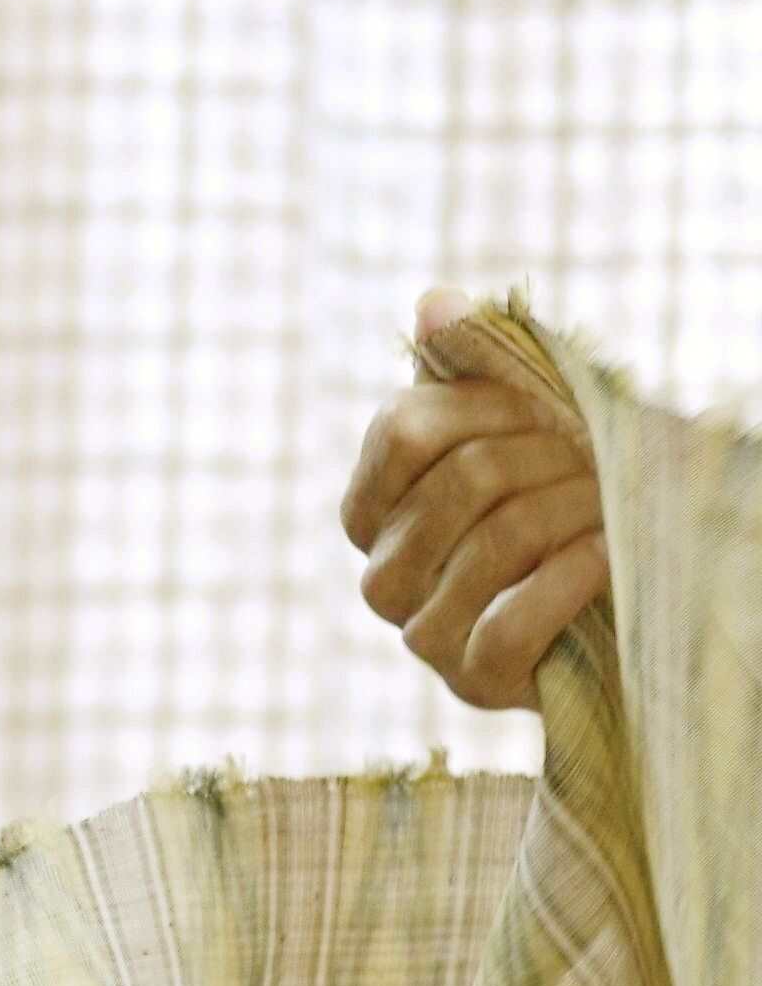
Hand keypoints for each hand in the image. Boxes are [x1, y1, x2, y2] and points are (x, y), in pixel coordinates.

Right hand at [340, 287, 609, 710]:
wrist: (613, 598)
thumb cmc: (560, 500)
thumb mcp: (522, 423)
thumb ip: (475, 363)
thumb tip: (435, 303)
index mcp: (371, 508)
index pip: (405, 429)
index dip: (489, 403)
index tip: (545, 405)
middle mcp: (380, 576)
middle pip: (461, 479)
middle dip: (549, 455)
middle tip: (596, 456)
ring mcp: (420, 635)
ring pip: (495, 544)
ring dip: (577, 508)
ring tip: (612, 502)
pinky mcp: (471, 683)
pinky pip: (514, 621)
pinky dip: (573, 578)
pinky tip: (608, 553)